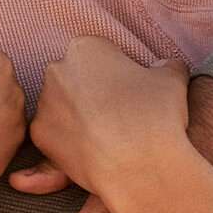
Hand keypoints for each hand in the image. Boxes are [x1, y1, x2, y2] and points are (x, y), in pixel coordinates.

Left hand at [27, 36, 194, 199]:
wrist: (140, 165)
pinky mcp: (39, 136)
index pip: (100, 54)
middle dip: (92, 93)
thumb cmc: (156, 115)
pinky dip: (71, 142)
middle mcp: (57, 70)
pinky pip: (56, 135)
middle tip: (120, 115)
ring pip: (62, 107)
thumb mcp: (173, 78)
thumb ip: (165, 66)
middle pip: (76, 78)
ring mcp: (44, 103)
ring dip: (79, 117)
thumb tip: (164, 67)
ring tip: (109, 137)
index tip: (131, 92)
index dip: (117, 73)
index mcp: (85, 47)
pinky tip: (95, 152)